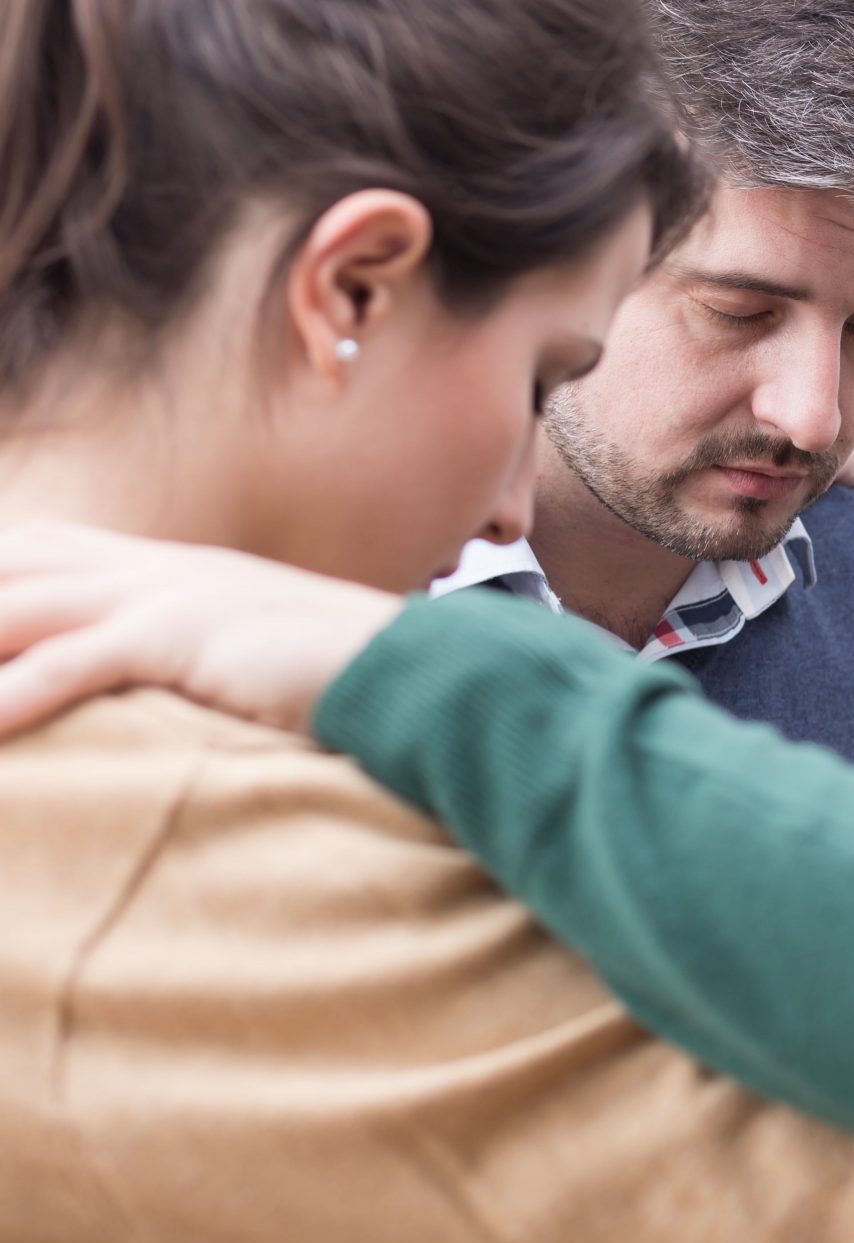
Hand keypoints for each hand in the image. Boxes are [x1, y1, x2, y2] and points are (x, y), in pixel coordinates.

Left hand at [0, 523, 401, 738]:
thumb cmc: (347, 677)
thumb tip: (164, 681)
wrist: (423, 671)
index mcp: (169, 568)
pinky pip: (78, 660)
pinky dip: (16, 691)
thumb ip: (196, 652)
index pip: (39, 552)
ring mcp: (171, 595)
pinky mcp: (188, 636)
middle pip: (12, 569)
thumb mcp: (255, 652)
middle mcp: (157, 567)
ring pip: (21, 608)